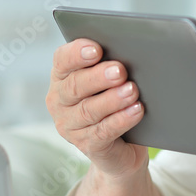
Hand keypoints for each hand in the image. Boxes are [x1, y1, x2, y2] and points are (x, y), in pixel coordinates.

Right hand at [46, 38, 147, 178]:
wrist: (122, 146)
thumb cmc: (113, 101)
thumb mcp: (107, 81)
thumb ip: (109, 65)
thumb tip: (128, 50)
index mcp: (61, 78)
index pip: (62, 60)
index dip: (77, 53)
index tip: (96, 49)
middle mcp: (59, 101)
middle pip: (75, 86)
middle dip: (98, 77)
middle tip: (120, 70)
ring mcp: (70, 126)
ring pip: (89, 110)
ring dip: (112, 99)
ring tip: (132, 90)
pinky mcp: (87, 146)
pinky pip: (103, 131)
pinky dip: (121, 120)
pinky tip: (136, 110)